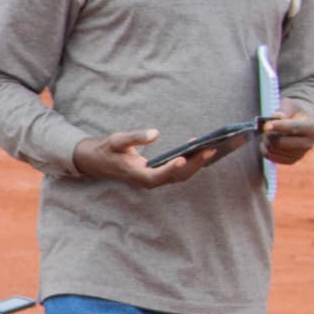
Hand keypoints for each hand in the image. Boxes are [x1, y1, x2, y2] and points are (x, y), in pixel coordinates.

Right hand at [71, 129, 220, 188]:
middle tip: (210, 148)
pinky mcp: (161, 174)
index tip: (183, 158)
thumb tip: (155, 133)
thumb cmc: (110, 150)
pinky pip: (181, 171)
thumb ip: (135, 137)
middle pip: (177, 176)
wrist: (102, 162)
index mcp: (138, 175)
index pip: (157, 176)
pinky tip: (202, 149)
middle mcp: (149, 180)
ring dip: (197, 163)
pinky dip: (193, 162)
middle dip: (195, 163)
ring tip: (212, 147)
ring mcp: (156, 179)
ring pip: (182, 175)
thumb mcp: (117, 140)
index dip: (170, 169)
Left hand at [259, 102, 313, 166]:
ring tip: (267, 134)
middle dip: (268, 135)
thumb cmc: (296, 111)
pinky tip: (267, 142)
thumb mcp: (292, 105)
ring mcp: (301, 153)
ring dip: (266, 142)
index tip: (266, 126)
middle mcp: (308, 142)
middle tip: (265, 128)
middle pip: (280, 143)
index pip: (293, 128)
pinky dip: (265, 150)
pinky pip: (272, 157)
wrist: (306, 121)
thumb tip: (275, 117)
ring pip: (274, 150)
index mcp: (311, 127)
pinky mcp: (293, 160)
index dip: (278, 127)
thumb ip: (284, 110)